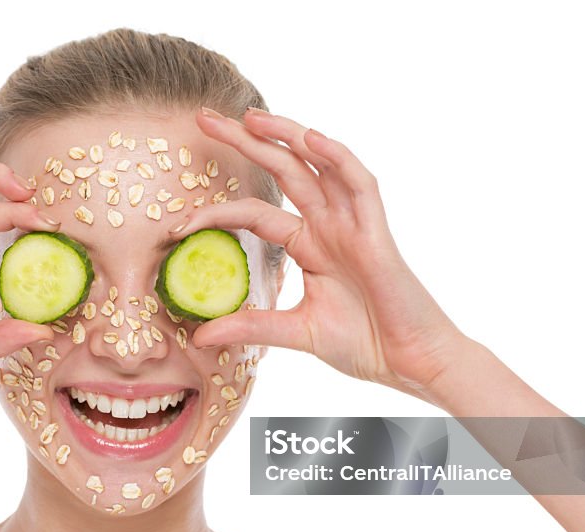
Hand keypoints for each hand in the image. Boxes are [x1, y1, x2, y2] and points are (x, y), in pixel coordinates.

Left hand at [173, 107, 466, 397]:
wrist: (409, 361)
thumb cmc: (364, 344)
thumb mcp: (296, 333)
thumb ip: (251, 327)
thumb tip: (199, 338)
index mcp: (309, 245)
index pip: (254, 214)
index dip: (216, 213)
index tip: (175, 223)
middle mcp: (329, 225)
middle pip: (282, 171)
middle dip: (245, 141)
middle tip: (205, 118)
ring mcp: (353, 224)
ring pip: (318, 166)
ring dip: (287, 136)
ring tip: (250, 116)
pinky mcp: (377, 232)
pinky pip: (360, 185)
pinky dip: (337, 159)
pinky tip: (311, 140)